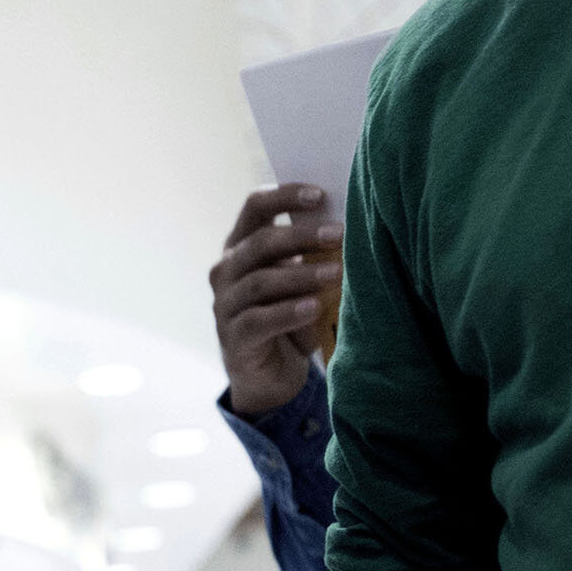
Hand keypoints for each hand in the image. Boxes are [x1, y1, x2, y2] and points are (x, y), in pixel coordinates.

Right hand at [212, 184, 342, 416]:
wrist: (270, 375)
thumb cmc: (290, 316)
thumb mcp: (300, 279)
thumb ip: (309, 254)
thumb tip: (346, 227)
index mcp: (242, 246)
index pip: (254, 207)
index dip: (285, 196)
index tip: (320, 195)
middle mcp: (227, 270)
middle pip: (260, 243)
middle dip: (301, 236)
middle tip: (339, 233)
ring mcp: (225, 305)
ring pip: (260, 282)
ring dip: (301, 275)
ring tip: (337, 273)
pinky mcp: (233, 338)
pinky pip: (258, 320)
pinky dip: (288, 313)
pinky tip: (313, 308)